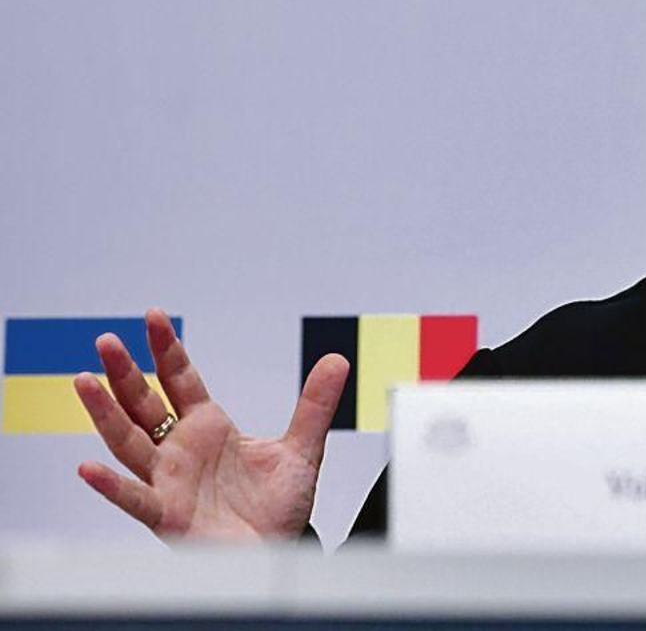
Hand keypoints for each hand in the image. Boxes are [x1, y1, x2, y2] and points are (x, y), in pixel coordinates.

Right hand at [73, 308, 348, 541]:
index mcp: (208, 428)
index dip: (167, 349)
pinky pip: (135, 500)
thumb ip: (315, 404)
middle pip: (145, 405)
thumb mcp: (302, 449)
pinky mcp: (167, 516)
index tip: (153, 317)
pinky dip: (112, 486)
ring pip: (129, 443)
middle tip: (106, 341)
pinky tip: (89, 468)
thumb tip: (337, 360)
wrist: (275, 552)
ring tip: (84, 381)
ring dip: (105, 415)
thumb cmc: (277, 507)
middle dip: (126, 373)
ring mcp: (169, 482)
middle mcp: (181, 451)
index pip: (181, 380)